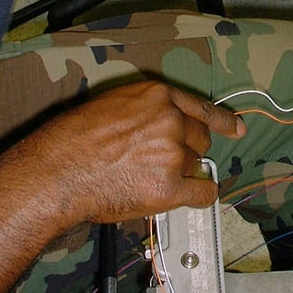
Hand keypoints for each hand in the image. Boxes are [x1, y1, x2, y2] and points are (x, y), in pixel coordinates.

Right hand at [25, 81, 244, 225]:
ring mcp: (171, 154)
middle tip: (159, 160)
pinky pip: (203, 193)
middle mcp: (170, 121)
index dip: (222, 121)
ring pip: (195, 165)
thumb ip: (146, 109)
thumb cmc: (73, 138)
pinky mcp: (169, 188)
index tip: (237, 128)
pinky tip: (191, 196)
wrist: (55, 172)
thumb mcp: (114, 103)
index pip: (200, 108)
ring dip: (179, 173)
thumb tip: (165, 123)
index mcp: (157, 96)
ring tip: (144, 176)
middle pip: (199, 139)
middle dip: (186, 150)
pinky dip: (201, 195)